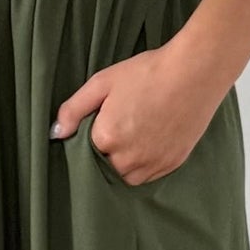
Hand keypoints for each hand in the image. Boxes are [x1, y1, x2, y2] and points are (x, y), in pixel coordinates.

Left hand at [50, 43, 225, 185]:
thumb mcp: (102, 82)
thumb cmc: (147, 73)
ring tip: (133, 134)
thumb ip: (74, 109)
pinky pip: (149, 176)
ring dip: (124, 162)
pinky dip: (144, 165)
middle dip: (107, 151)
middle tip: (119, 124)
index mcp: (107, 138)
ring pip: (126, 177)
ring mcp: (152, 163)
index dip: (91, 136)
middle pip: (105, 167)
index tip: (100, 122)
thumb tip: (55, 133)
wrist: (193, 73)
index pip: (86, 151)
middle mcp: (128, 158)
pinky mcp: (172, 164)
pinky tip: (148, 141)